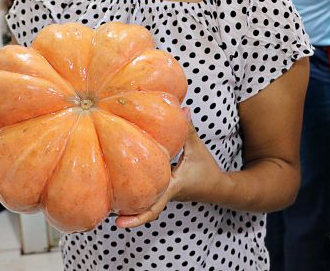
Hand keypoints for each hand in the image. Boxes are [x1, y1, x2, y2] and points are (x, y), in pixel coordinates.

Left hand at [115, 111, 223, 227]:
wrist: (220, 189)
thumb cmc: (208, 170)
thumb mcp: (197, 148)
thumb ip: (187, 130)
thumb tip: (182, 108)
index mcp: (173, 186)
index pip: (153, 205)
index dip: (136, 215)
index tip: (118, 222)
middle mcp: (167, 195)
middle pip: (146, 211)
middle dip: (129, 217)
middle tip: (109, 218)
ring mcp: (166, 196)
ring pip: (147, 207)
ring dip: (130, 209)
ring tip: (109, 206)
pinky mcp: (165, 194)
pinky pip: (150, 199)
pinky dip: (138, 199)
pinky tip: (123, 192)